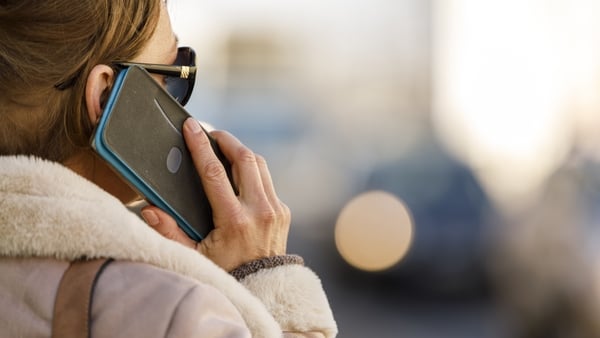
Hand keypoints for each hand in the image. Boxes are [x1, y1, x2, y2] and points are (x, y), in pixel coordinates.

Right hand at [141, 118, 290, 270]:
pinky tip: (239, 171)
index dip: (200, 145)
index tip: (192, 127)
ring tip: (224, 146)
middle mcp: (259, 211)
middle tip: (210, 132)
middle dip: (226, 140)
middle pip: (244, 159)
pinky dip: (252, 170)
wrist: (263, 289)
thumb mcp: (194, 256)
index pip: (214, 172)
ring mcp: (275, 210)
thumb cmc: (226, 273)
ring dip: (241, 151)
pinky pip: (267, 181)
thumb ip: (169, 232)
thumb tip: (148, 209)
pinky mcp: (283, 212)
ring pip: (259, 165)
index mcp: (234, 220)